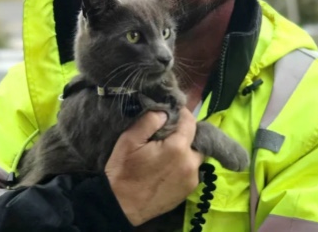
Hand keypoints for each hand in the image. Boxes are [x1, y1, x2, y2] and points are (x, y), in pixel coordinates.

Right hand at [105, 108, 202, 225]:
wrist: (121, 205)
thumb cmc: (123, 171)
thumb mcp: (130, 140)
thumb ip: (150, 121)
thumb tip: (165, 111)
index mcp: (177, 148)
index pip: (190, 121)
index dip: (182, 113)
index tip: (171, 112)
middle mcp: (190, 163)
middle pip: (196, 139)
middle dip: (184, 133)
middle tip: (167, 134)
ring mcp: (192, 178)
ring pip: (195, 155)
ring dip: (185, 150)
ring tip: (167, 151)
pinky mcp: (189, 190)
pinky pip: (191, 170)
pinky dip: (184, 164)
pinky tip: (168, 167)